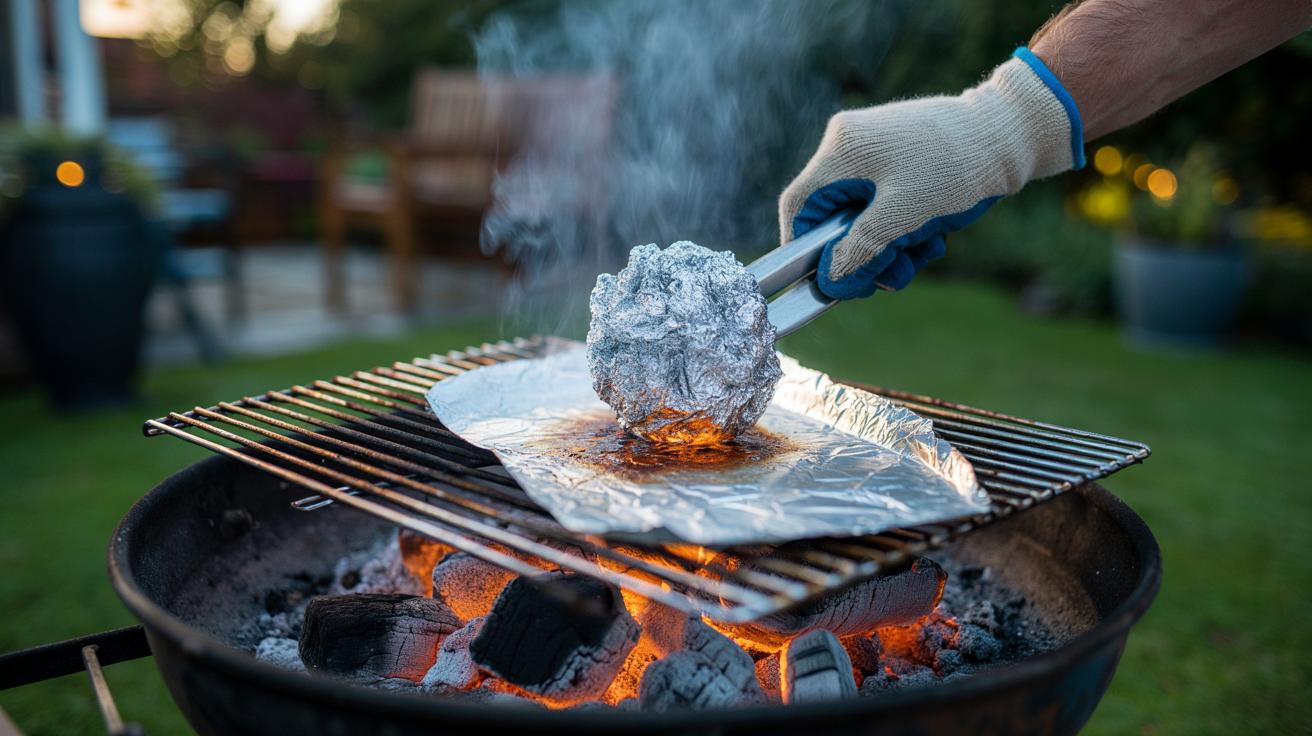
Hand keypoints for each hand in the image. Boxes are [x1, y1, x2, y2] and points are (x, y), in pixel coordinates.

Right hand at [779, 48, 1084, 298]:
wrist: (1012, 131)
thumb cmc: (957, 168)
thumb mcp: (903, 218)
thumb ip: (860, 251)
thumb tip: (830, 283)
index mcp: (841, 151)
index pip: (797, 206)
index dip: (803, 248)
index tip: (825, 280)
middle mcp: (850, 144)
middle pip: (833, 216)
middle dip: (863, 252)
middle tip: (891, 277)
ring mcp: (875, 147)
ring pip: (862, 214)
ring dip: (889, 244)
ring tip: (925, 252)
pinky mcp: (899, 154)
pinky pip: (885, 201)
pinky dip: (903, 226)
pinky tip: (933, 237)